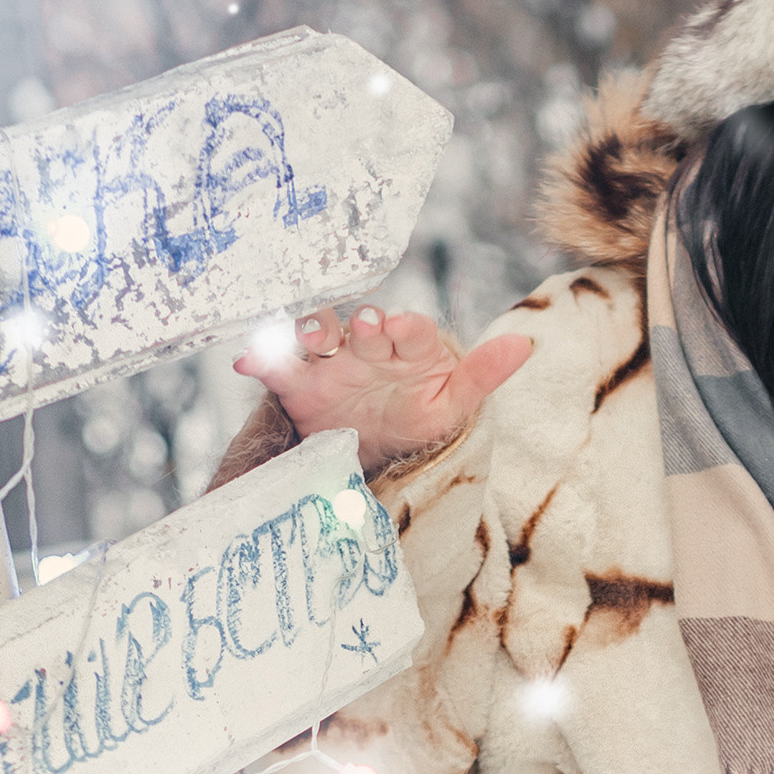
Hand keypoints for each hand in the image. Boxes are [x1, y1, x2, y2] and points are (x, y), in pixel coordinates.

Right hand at [235, 303, 531, 473]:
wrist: (375, 449)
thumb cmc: (417, 417)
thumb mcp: (452, 405)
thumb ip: (482, 375)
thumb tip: (525, 344)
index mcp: (408, 346)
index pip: (410, 329)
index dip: (406, 327)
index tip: (402, 329)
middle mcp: (367, 345)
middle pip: (363, 324)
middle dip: (363, 325)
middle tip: (367, 331)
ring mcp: (331, 362)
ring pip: (319, 334)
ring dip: (313, 331)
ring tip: (312, 341)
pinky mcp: (298, 382)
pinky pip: (277, 366)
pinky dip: (261, 360)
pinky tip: (248, 363)